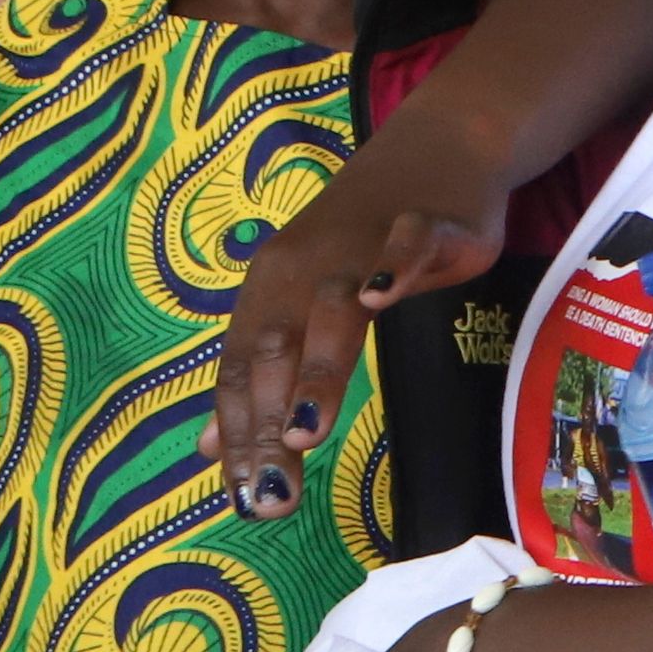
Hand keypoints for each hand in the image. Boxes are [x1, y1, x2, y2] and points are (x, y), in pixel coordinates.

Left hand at [206, 124, 506, 519]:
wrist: (438, 150)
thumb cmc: (370, 240)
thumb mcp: (308, 306)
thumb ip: (264, 376)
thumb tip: (214, 449)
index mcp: (271, 291)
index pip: (241, 370)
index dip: (237, 434)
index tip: (243, 501)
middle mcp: (303, 267)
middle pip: (275, 350)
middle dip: (267, 425)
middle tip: (271, 496)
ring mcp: (361, 243)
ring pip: (330, 308)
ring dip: (316, 369)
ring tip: (305, 431)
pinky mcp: (424, 223)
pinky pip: (403, 244)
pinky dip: (389, 266)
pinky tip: (379, 296)